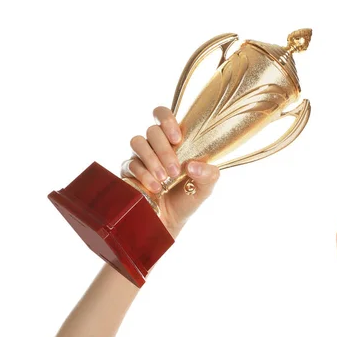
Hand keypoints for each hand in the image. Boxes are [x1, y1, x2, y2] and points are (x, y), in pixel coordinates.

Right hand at [120, 106, 219, 237]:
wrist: (170, 221)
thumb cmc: (188, 197)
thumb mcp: (205, 187)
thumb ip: (208, 174)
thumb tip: (192, 165)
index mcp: (174, 141)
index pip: (162, 115)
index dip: (167, 120)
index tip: (177, 138)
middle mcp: (155, 145)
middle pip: (152, 130)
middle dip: (164, 150)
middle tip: (174, 170)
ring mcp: (140, 157)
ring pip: (138, 142)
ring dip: (152, 159)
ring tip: (164, 178)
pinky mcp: (128, 172)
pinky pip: (130, 164)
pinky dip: (143, 174)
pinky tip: (155, 187)